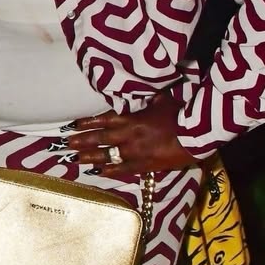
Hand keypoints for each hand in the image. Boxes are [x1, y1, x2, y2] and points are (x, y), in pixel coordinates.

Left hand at [67, 93, 198, 176]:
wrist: (197, 136)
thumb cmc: (180, 114)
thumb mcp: (162, 100)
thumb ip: (148, 99)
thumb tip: (143, 91)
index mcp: (132, 119)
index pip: (104, 121)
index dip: (87, 123)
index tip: (73, 125)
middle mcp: (129, 136)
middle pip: (100, 139)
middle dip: (82, 141)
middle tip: (67, 144)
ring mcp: (135, 153)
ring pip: (107, 156)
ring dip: (90, 157)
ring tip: (76, 159)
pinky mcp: (145, 165)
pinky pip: (124, 169)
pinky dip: (111, 171)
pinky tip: (99, 173)